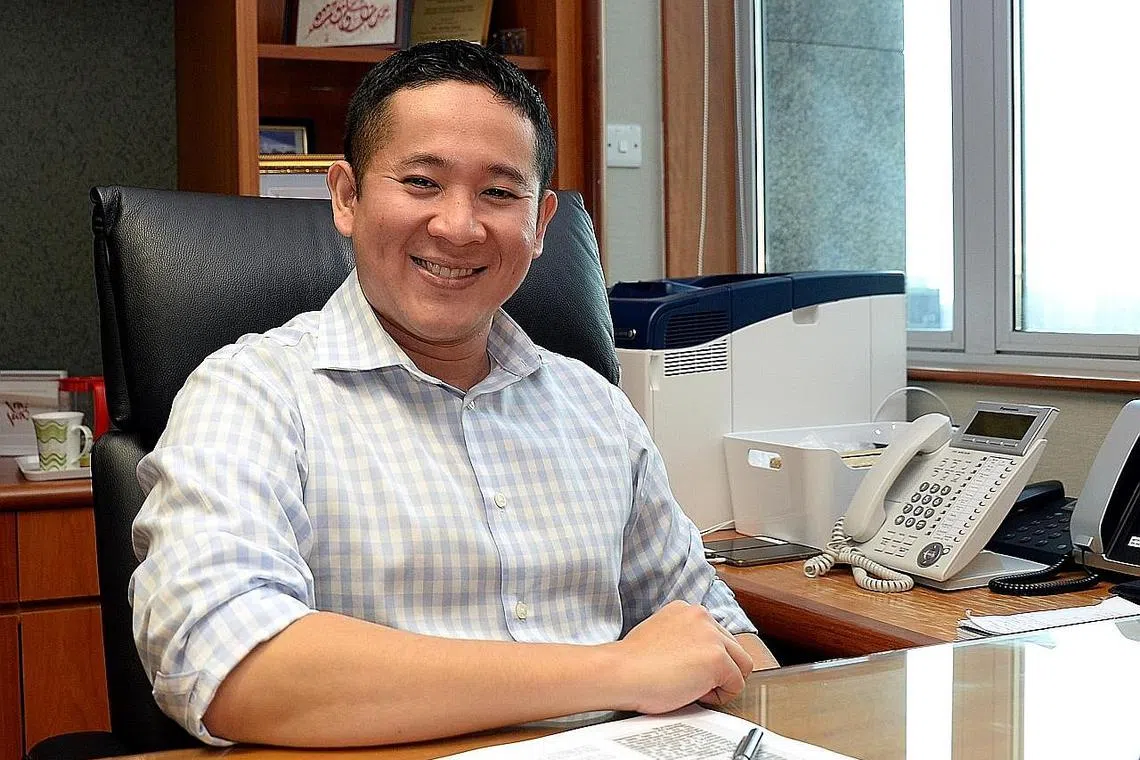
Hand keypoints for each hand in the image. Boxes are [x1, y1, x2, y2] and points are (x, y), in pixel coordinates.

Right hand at [613, 600, 752, 712]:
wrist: (621, 673)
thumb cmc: (632, 664)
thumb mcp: (660, 635)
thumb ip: (682, 638)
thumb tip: (696, 656)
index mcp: (685, 609)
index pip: (716, 635)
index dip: (704, 658)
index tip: (688, 669)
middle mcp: (701, 616)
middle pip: (733, 647)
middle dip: (718, 669)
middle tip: (691, 682)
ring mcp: (711, 636)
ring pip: (741, 664)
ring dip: (722, 681)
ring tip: (695, 688)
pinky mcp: (717, 658)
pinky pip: (737, 684)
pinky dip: (721, 696)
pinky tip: (696, 694)